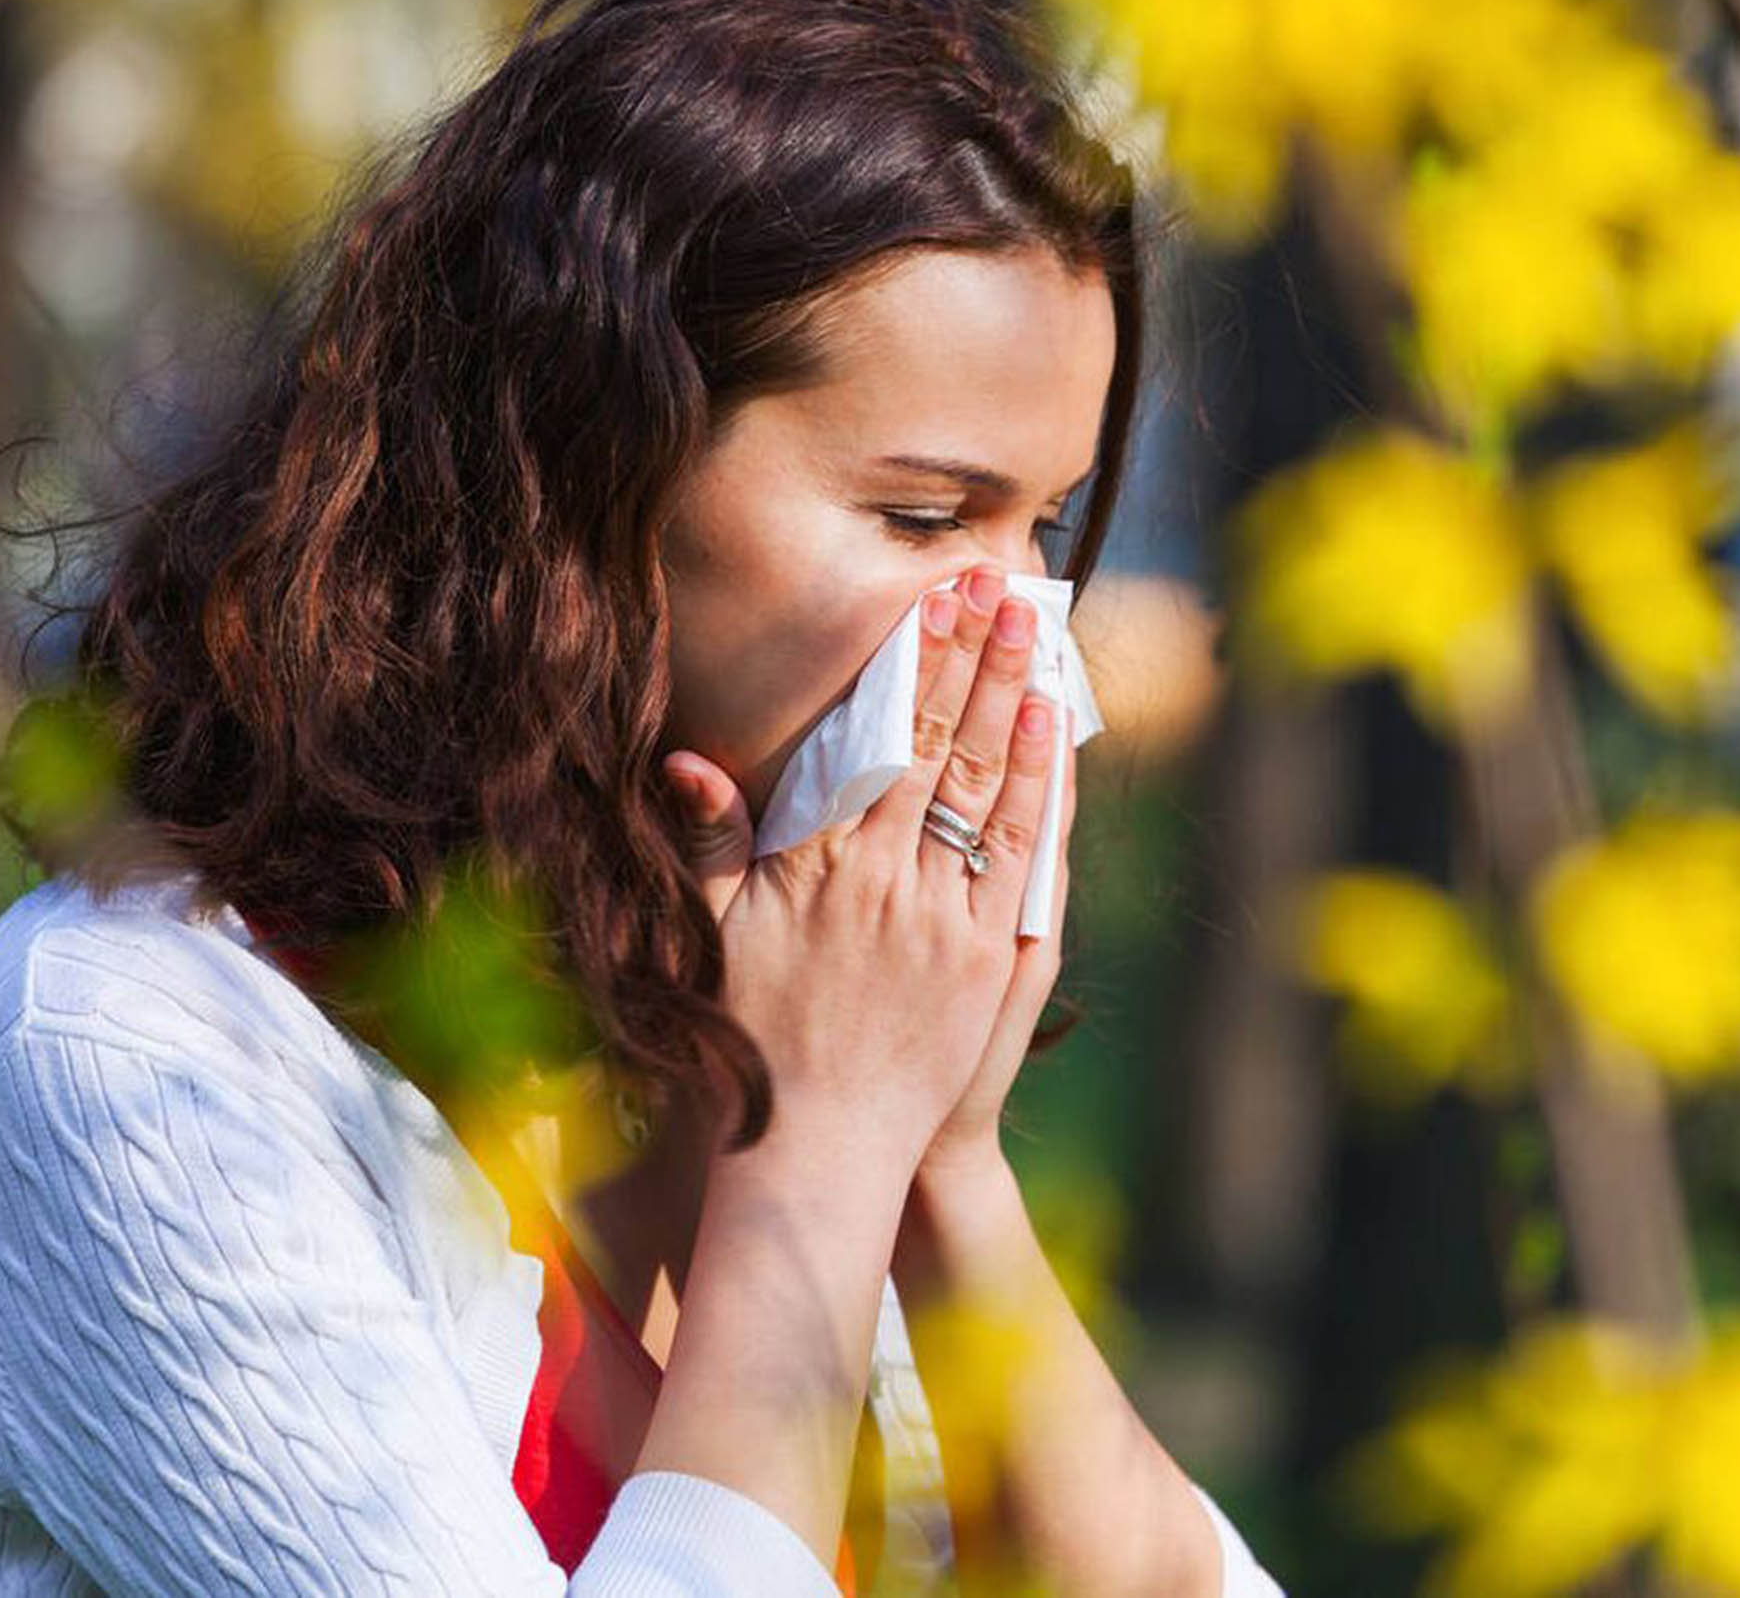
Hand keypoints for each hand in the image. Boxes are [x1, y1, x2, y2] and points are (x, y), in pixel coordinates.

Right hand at [658, 564, 1060, 1185]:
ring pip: (987, 787)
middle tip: (998, 587)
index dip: (910, 664)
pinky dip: (1037, 788)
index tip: (932, 602)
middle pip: (939, 745)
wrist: (818, 1152)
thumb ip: (709, 844)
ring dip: (1013, 702)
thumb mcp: (713, 937)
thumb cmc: (754, 1041)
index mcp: (817, 866)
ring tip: (1032, 635)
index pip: (875, 740)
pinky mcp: (989, 961)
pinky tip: (1049, 733)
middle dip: (971, 658)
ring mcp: (945, 920)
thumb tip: (690, 761)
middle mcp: (886, 881)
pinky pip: (1021, 856)